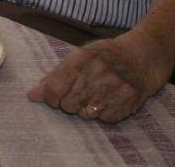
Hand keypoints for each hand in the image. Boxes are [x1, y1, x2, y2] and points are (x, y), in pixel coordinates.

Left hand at [26, 36, 168, 122]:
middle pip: (67, 105)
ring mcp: (114, 89)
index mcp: (81, 58)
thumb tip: (31, 95)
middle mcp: (97, 73)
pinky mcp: (127, 103)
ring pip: (84, 114)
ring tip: (94, 94)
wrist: (143, 56)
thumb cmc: (106, 56)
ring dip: (85, 109)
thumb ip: (55, 75)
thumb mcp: (80, 56)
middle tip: (78, 93)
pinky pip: (104, 119)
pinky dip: (103, 113)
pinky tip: (108, 99)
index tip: (52, 97)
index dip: (49, 97)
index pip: (53, 88)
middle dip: (68, 103)